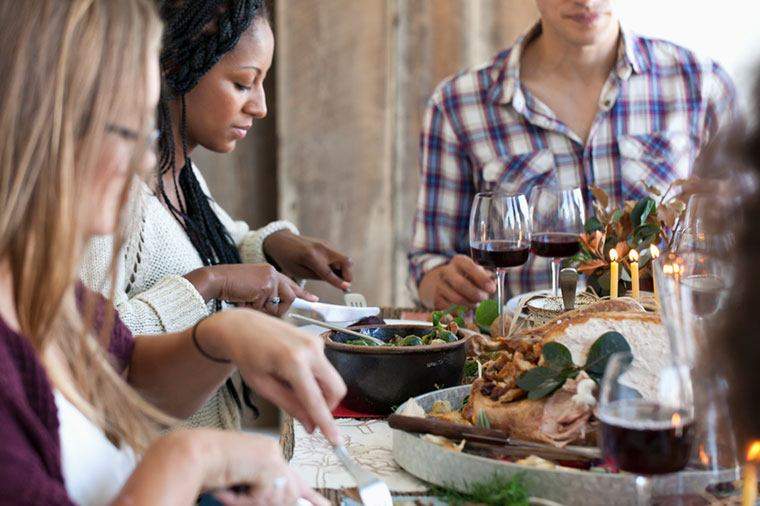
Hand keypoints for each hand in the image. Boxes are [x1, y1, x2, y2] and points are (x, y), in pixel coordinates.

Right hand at [141, 429, 327, 505]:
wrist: (192, 454)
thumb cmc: (208, 471)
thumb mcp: (241, 488)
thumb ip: (261, 495)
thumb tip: (288, 501)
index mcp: (269, 457)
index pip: (297, 481)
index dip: (313, 498)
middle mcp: (275, 454)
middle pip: (290, 493)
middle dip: (268, 501)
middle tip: (241, 490)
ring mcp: (274, 456)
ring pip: (278, 498)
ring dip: (253, 501)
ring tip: (233, 489)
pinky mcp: (269, 462)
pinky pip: (265, 496)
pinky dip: (248, 499)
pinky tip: (234, 485)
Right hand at [184, 263, 317, 316]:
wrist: (216, 280)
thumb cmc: (229, 287)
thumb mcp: (252, 291)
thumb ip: (267, 296)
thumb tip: (278, 310)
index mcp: (270, 273)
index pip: (290, 283)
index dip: (303, 293)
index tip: (314, 299)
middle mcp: (273, 273)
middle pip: (290, 297)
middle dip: (278, 308)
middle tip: (260, 307)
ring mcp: (271, 278)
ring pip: (280, 304)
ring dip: (265, 309)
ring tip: (249, 301)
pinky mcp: (267, 285)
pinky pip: (268, 306)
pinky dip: (256, 308)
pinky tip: (245, 299)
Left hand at [201, 309, 345, 443]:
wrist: (242, 326)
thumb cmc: (247, 357)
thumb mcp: (263, 387)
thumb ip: (290, 406)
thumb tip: (311, 426)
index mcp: (293, 362)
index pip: (316, 400)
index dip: (327, 423)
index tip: (336, 441)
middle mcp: (310, 349)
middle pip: (336, 389)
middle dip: (327, 406)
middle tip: (309, 415)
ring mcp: (316, 342)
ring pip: (332, 379)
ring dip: (320, 392)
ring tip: (292, 389)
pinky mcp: (317, 340)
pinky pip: (324, 368)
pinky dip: (315, 379)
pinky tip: (294, 375)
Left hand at [263, 231, 352, 290]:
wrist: (282, 240)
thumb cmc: (287, 258)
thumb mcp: (299, 272)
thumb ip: (318, 276)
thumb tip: (336, 282)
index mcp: (311, 257)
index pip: (329, 273)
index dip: (339, 282)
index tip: (347, 288)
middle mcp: (322, 248)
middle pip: (345, 261)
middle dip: (348, 274)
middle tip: (344, 284)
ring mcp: (326, 244)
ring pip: (344, 259)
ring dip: (343, 270)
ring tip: (334, 278)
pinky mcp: (327, 244)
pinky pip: (337, 256)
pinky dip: (337, 265)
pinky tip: (328, 270)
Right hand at [417, 255, 495, 309]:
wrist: (440, 283)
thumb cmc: (464, 277)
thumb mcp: (474, 272)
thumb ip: (485, 277)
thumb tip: (492, 285)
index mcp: (459, 261)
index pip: (470, 267)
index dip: (482, 279)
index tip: (491, 289)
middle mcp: (446, 271)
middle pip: (461, 284)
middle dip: (476, 294)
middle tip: (484, 298)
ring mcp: (438, 285)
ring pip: (457, 299)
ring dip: (470, 304)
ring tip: (475, 303)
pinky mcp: (436, 299)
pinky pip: (451, 309)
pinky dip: (461, 312)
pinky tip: (465, 308)